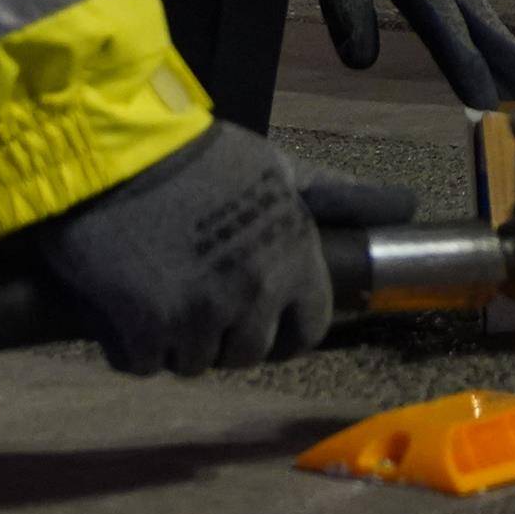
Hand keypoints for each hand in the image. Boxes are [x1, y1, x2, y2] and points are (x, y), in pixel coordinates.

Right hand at [26, 124, 333, 378]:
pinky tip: (123, 309)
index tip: (258, 318)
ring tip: (158, 297)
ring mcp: (200, 316)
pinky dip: (130, 346)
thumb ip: (331, 194)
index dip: (283, 328)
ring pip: (194, 363)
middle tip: (198, 301)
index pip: (308, 329)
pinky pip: (143, 364)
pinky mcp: (145, 330)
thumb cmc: (195, 153)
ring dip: (176, 342)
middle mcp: (255, 294)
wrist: (112, 148)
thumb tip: (402, 204)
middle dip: (225, 336)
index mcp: (294, 256)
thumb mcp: (274, 165)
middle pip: (248, 354)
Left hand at [294, 0, 514, 106]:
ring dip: (506, 51)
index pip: (444, 27)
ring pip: (482, 13)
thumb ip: (344, 3)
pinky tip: (498, 58)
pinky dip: (488, 33)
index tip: (487, 103)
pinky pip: (471, 4)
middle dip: (512, 61)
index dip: (466, 67)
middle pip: (482, 23)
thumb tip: (360, 62)